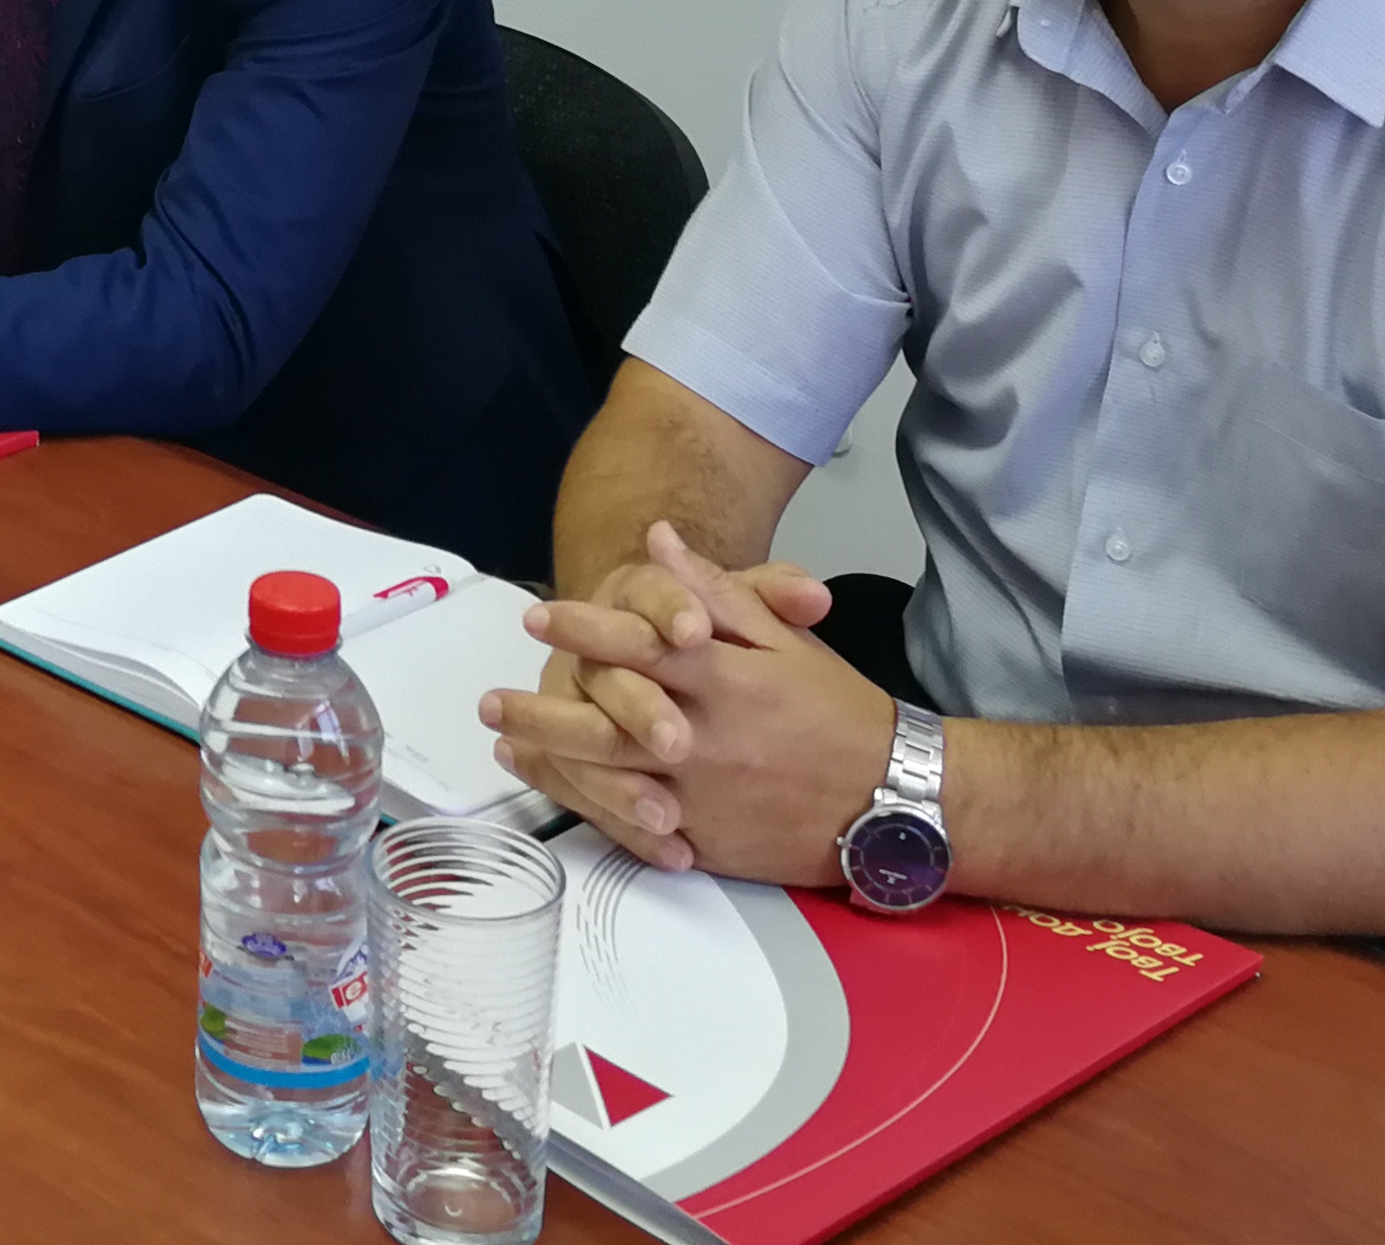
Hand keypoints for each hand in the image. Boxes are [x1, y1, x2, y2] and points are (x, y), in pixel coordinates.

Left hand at [480, 525, 879, 880]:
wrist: (896, 801)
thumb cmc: (839, 711)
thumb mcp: (786, 639)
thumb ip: (716, 590)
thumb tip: (660, 540)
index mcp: (724, 681)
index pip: (639, 646)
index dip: (584, 627)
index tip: (538, 614)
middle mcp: (706, 739)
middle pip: (605, 723)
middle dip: (540, 710)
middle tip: (488, 701)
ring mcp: (704, 798)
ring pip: (612, 780)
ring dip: (551, 763)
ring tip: (506, 747)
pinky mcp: (710, 843)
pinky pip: (641, 832)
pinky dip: (596, 815)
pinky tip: (562, 797)